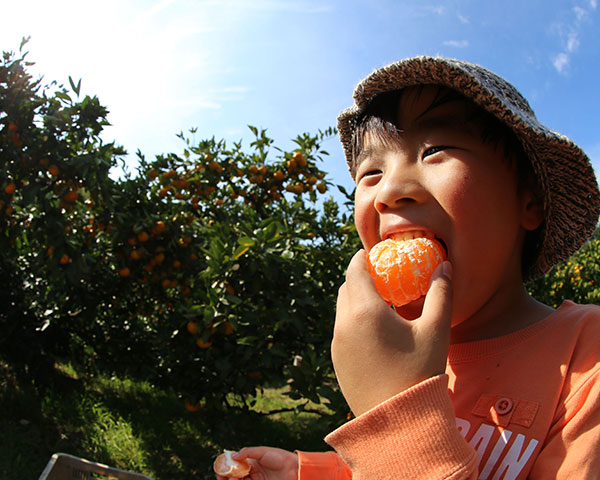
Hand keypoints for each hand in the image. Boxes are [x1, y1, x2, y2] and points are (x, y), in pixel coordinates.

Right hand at [216, 447, 297, 479]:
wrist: (294, 469)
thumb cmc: (280, 457)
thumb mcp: (263, 451)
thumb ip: (248, 452)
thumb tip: (233, 455)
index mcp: (251, 463)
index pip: (235, 466)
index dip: (226, 467)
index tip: (220, 468)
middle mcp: (252, 473)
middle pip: (234, 476)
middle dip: (226, 477)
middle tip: (221, 476)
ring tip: (231, 479)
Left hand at [331, 250, 452, 415]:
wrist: (398, 422)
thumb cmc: (420, 374)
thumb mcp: (436, 332)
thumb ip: (441, 294)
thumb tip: (445, 266)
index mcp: (365, 311)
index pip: (355, 270)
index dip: (363, 258)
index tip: (375, 253)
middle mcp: (344, 324)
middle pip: (346, 287)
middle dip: (360, 277)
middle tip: (381, 276)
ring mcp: (337, 344)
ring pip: (342, 309)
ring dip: (356, 299)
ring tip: (380, 302)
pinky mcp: (337, 360)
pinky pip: (342, 329)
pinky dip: (353, 320)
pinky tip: (375, 330)